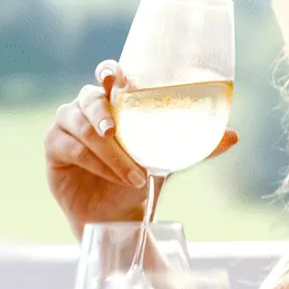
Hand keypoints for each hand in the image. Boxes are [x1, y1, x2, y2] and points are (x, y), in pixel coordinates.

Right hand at [43, 61, 238, 236]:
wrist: (118, 216)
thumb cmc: (140, 179)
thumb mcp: (170, 161)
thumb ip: (198, 147)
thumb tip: (235, 135)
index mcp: (114, 102)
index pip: (107, 76)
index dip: (109, 72)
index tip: (115, 77)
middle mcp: (87, 109)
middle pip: (89, 98)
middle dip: (103, 113)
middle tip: (116, 132)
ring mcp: (66, 127)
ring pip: (81, 127)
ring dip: (108, 151)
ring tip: (133, 174)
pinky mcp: (53, 149)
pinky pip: (69, 148)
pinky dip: (92, 162)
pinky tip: (110, 176)